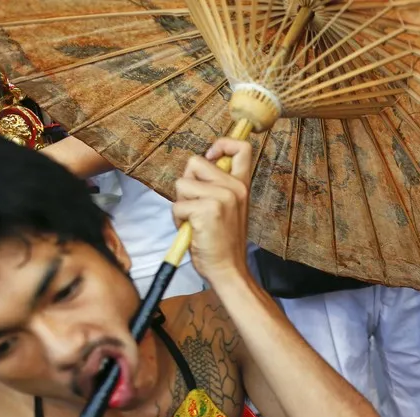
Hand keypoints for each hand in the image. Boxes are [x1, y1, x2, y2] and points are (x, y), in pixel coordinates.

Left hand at [172, 138, 253, 284]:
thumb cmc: (223, 242)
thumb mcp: (229, 208)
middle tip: (197, 206)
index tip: (211, 156)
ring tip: (195, 221)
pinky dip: (178, 220)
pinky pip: (177, 205)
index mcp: (242, 185)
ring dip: (181, 204)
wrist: (228, 269)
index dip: (221, 144)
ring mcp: (222, 198)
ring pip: (182, 184)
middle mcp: (235, 188)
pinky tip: (193, 230)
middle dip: (187, 184)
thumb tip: (196, 167)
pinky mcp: (207, 210)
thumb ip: (218, 186)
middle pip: (195, 162)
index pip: (241, 148)